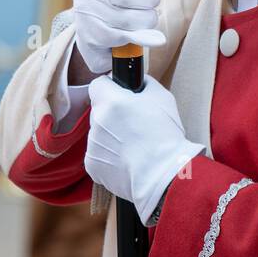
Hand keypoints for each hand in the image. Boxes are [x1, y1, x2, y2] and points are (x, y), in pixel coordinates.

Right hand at [70, 0, 165, 79]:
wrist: (93, 16)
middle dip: (150, 0)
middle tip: (150, 0)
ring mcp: (86, 12)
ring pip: (130, 19)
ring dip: (148, 18)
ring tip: (146, 14)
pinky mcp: (92, 35)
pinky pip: (124, 37)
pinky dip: (143, 37)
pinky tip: (154, 38)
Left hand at [85, 75, 203, 224]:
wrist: (163, 175)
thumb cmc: (165, 136)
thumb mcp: (162, 98)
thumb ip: (144, 84)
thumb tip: (137, 81)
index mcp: (111, 101)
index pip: (97, 84)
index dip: (110, 88)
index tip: (120, 94)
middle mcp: (97, 121)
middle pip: (99, 110)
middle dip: (112, 113)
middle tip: (132, 123)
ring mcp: (92, 145)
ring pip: (98, 133)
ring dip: (110, 135)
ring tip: (133, 146)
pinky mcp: (92, 165)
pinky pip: (98, 153)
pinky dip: (109, 155)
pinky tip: (127, 160)